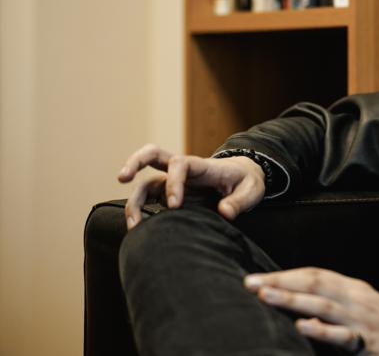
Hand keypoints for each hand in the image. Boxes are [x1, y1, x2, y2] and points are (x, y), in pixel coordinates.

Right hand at [117, 143, 264, 228]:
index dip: (174, 182)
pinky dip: (141, 211)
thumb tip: (224, 212)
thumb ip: (239, 201)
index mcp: (203, 166)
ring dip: (134, 200)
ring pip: (147, 182)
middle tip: (122, 177)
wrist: (244, 177)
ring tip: (132, 226)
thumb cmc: (246, 182)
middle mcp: (184, 170)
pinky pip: (150, 198)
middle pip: (153, 154)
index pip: (181, 164)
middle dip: (136, 162)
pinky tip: (138, 229)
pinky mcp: (171, 193)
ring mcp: (175, 181)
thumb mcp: (251, 190)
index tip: (174, 206)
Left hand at [244, 267, 378, 354]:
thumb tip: (300, 300)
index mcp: (352, 288)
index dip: (285, 275)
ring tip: (266, 296)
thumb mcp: (361, 306)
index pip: (314, 274)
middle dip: (280, 282)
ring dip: (292, 299)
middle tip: (251, 282)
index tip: (258, 278)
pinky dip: (321, 329)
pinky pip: (341, 334)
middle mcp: (354, 298)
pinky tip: (302, 325)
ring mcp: (360, 318)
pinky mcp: (366, 341)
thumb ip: (334, 301)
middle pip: (314, 283)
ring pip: (322, 304)